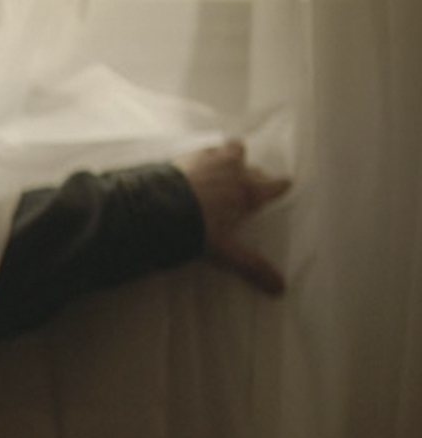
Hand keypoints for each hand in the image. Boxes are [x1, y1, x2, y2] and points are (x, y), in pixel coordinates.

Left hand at [174, 139, 291, 295]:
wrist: (154, 209)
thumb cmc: (194, 229)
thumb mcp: (225, 251)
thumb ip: (252, 266)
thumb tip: (280, 288)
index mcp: (248, 191)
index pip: (275, 185)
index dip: (279, 187)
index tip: (284, 186)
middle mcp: (234, 170)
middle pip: (254, 169)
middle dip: (254, 176)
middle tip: (247, 189)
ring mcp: (210, 159)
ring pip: (232, 149)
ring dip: (232, 157)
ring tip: (225, 169)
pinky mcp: (187, 156)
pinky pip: (204, 149)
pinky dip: (205, 156)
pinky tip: (195, 167)